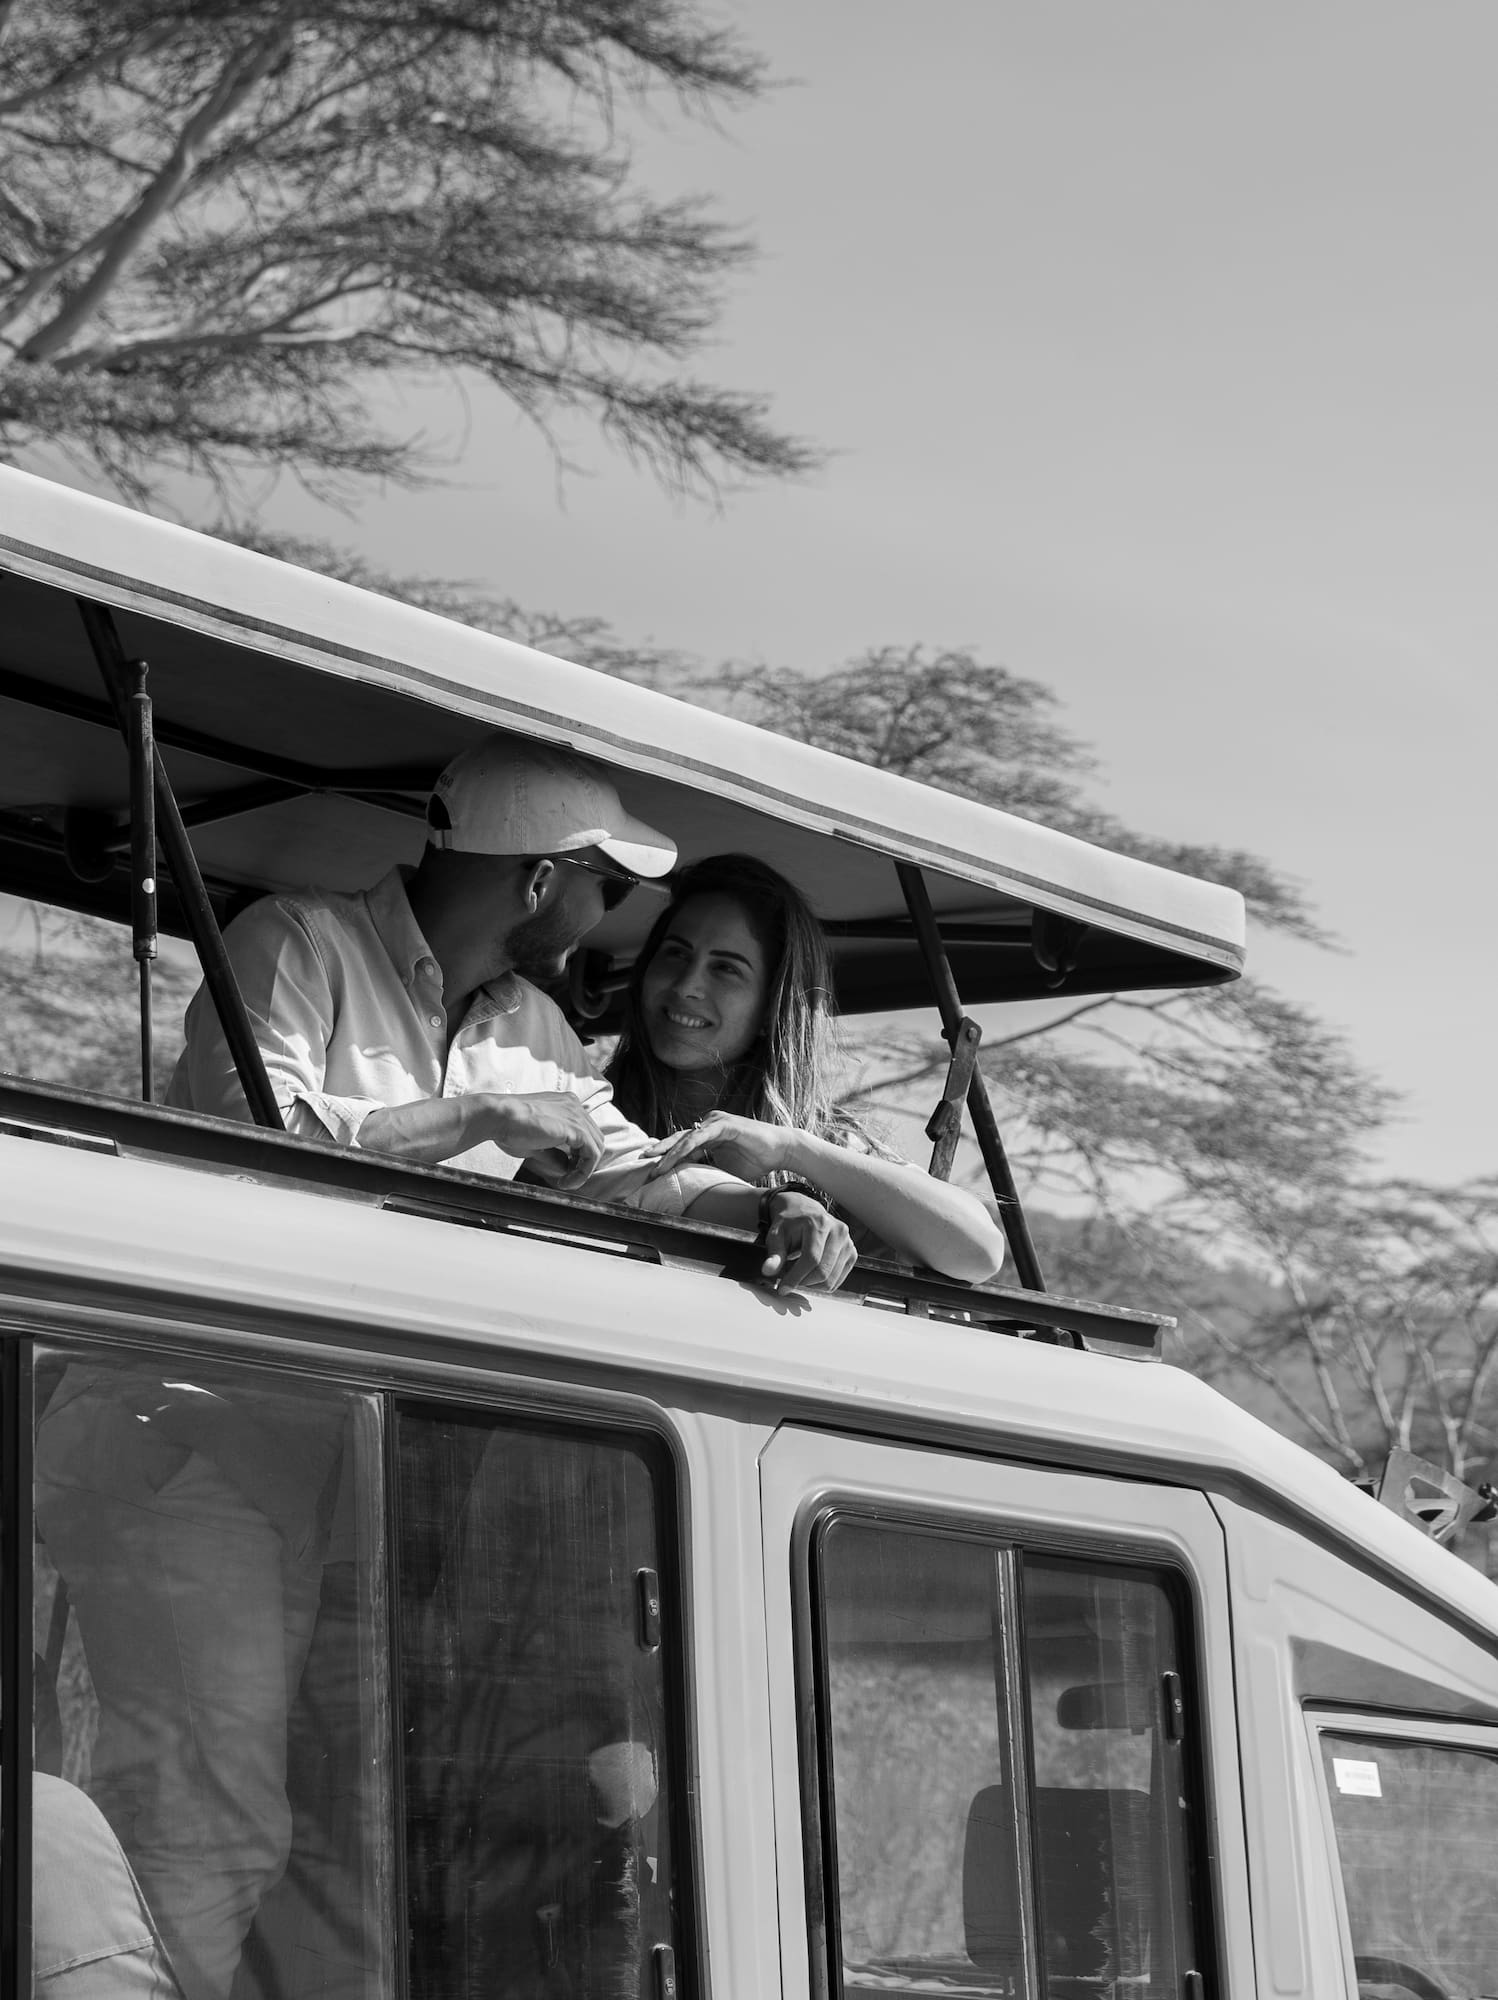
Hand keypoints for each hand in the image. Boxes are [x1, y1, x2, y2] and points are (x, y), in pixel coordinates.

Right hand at [485, 1090, 606, 1190]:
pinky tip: (567, 1181)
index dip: (578, 1154)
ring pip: (596, 1147)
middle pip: (594, 1138)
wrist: (497, 1117)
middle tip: (566, 1179)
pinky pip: (592, 1154)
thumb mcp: (535, 1144)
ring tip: (565, 1183)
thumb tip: (566, 1167)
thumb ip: (554, 1154)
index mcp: (565, 1104)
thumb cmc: (509, 1127)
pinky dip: (584, 1171)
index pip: (584, 1132)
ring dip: (584, 1169)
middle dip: (584, 1162)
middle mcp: (574, 1106)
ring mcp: (577, 1115)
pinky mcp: (576, 1128)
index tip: (565, 1171)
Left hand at [645, 1110, 796, 1183]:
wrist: (781, 1150)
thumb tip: (691, 1190)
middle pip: (678, 1139)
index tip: (649, 1170)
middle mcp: (708, 1124)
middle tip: (641, 1162)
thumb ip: (708, 1171)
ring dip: (668, 1153)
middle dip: (659, 1151)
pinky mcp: (723, 1124)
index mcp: (708, 1134)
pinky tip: (674, 1158)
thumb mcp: (725, 1169)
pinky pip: (699, 1137)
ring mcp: (715, 1122)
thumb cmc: (756, 1160)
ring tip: (654, 1166)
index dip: (665, 1157)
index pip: (682, 1145)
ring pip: (686, 1138)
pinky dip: (685, 1148)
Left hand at [761, 1190, 856, 1292]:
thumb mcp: (776, 1235)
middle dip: (802, 1282)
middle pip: (822, 1272)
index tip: (782, 1288)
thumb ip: (774, 1254)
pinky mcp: (852, 1253)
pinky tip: (810, 1272)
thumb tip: (768, 1271)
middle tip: (788, 1278)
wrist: (803, 1211)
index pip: (811, 1259)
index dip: (795, 1277)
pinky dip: (822, 1283)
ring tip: (798, 1272)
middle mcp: (838, 1231)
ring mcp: (848, 1242)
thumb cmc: (789, 1223)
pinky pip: (837, 1280)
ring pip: (831, 1279)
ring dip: (811, 1283)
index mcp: (820, 1223)